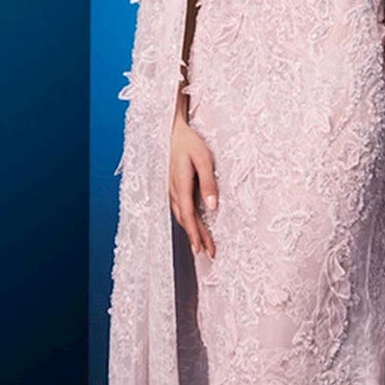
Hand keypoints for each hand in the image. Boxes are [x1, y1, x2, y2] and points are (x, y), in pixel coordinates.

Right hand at [169, 116, 217, 257]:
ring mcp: (172, 189)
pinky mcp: (174, 186)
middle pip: (185, 220)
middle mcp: (174, 191)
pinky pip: (180, 208)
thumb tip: (212, 206)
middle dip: (196, 238)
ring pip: (181, 215)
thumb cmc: (190, 143)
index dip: (196, 234)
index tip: (203, 249)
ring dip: (192, 231)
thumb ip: (208, 182)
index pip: (189, 216)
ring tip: (201, 245)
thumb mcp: (203, 159)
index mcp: (181, 186)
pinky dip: (187, 220)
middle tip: (207, 253)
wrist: (172, 130)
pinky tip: (193, 225)